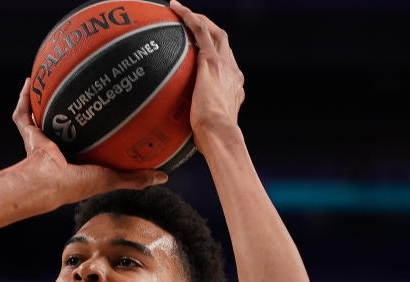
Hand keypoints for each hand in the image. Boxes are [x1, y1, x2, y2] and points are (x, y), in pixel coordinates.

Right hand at [11, 78, 166, 207]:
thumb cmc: (76, 185)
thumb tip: (164, 176)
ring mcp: (42, 140)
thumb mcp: (111, 178)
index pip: (88, 141)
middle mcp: (59, 148)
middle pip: (65, 123)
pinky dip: (24, 97)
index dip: (95, 129)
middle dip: (71, 109)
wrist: (47, 182)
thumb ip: (136, 178)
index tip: (107, 113)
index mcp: (77, 159)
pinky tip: (30, 81)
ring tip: (52, 78)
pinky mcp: (29, 134)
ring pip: (42, 116)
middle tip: (83, 89)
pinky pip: (23, 113)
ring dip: (45, 99)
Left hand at [169, 0, 244, 152]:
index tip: (201, 55)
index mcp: (233, 88)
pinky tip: (176, 8)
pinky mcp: (211, 61)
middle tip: (192, 26)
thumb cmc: (211, 141)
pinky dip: (190, 17)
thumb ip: (195, 126)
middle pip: (224, 44)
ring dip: (200, 21)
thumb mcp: (204, 131)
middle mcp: (233, 73)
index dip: (215, 57)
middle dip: (211, 32)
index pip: (225, 66)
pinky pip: (201, 30)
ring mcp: (224, 65)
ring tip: (182, 13)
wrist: (220, 135)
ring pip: (216, 33)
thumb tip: (177, 140)